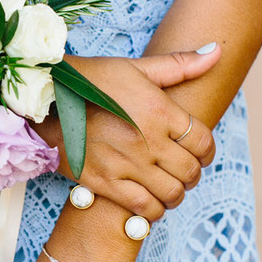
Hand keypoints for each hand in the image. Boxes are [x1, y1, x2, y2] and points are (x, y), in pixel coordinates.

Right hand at [37, 46, 219, 220]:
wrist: (45, 101)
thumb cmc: (91, 81)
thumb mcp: (135, 68)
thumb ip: (180, 64)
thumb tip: (216, 51)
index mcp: (159, 110)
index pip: (204, 142)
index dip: (208, 152)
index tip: (200, 154)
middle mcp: (147, 139)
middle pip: (190, 171)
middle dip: (193, 175)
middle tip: (184, 172)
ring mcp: (126, 164)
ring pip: (171, 194)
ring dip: (175, 195)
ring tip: (168, 188)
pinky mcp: (105, 183)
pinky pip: (143, 208)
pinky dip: (153, 211)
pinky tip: (149, 201)